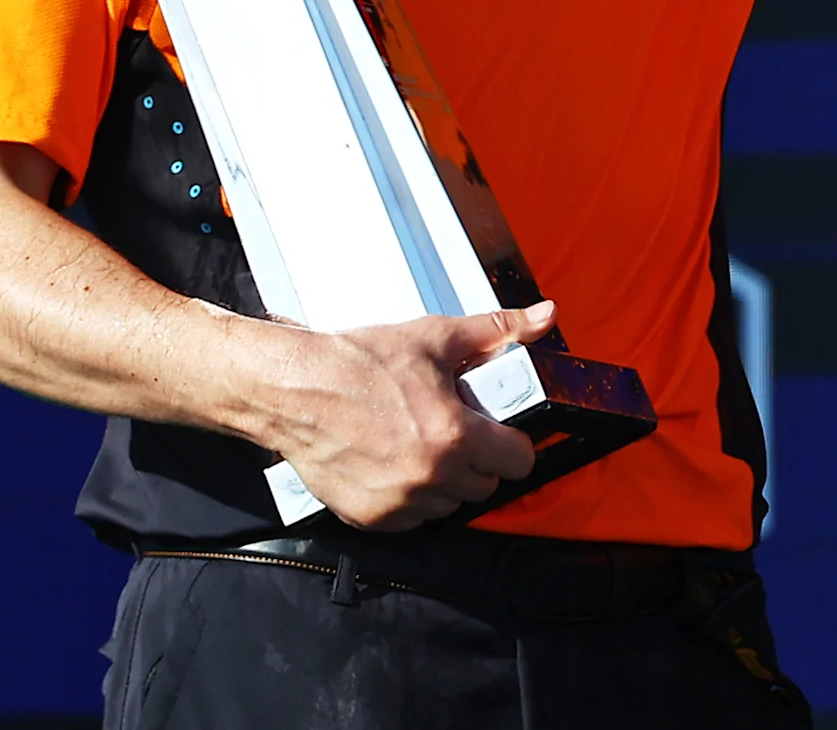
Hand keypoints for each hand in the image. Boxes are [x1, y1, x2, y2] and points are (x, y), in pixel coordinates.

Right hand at [267, 300, 552, 528]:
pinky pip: (411, 520)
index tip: (500, 434)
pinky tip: (395, 463)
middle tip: (453, 430)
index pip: (517, 462)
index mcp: (453, 435)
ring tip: (419, 443)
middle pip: (485, 485)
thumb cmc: (358, 363)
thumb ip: (496, 331)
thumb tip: (542, 317)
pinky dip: (410, 498)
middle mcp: (429, 476)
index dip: (512, 444)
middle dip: (477, 459)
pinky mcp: (370, 517)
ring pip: (449, 505)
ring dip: (444, 481)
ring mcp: (399, 502)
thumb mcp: (434, 338)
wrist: (294, 389)